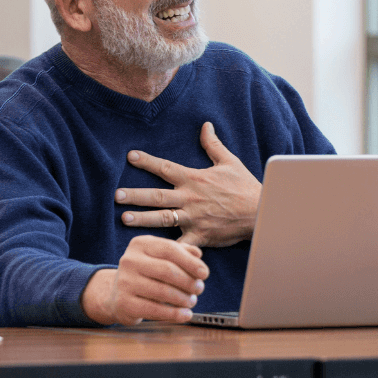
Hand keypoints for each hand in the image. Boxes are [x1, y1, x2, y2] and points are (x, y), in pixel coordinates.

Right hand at [81, 236, 208, 324]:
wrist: (117, 295)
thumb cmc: (145, 274)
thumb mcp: (160, 257)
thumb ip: (180, 252)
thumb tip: (197, 254)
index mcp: (140, 244)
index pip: (170, 249)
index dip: (190, 262)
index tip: (205, 273)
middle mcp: (129, 260)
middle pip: (167, 270)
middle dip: (188, 281)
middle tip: (199, 289)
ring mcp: (124, 282)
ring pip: (162, 291)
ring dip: (183, 299)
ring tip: (192, 301)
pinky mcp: (124, 303)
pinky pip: (154, 310)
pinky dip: (174, 314)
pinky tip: (185, 315)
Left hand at [115, 122, 260, 247]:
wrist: (261, 212)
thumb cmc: (244, 186)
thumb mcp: (229, 161)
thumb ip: (212, 144)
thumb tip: (205, 125)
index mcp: (194, 179)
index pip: (165, 167)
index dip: (147, 161)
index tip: (130, 157)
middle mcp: (190, 198)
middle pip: (157, 196)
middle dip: (135, 195)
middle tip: (116, 195)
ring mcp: (193, 218)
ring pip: (163, 218)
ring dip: (142, 219)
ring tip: (124, 219)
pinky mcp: (200, 236)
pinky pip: (180, 244)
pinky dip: (168, 249)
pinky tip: (152, 252)